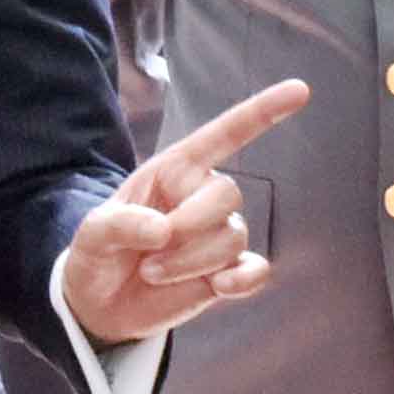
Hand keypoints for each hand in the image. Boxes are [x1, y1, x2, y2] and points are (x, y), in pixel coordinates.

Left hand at [58, 79, 308, 344]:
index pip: (225, 135)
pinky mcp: (228, 272)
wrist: (101, 304)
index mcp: (174, 170)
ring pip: (232, 237)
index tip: (300, 90)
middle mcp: (202, 197)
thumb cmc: (99, 253)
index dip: (263, 112)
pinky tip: (219, 287)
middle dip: (190, 226)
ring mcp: (218, 236)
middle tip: (149, 255)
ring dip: (191, 261)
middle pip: (227, 195)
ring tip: (154, 272)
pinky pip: (255, 270)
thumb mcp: (92, 234)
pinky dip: (242, 280)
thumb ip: (120, 225)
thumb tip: (163, 230)